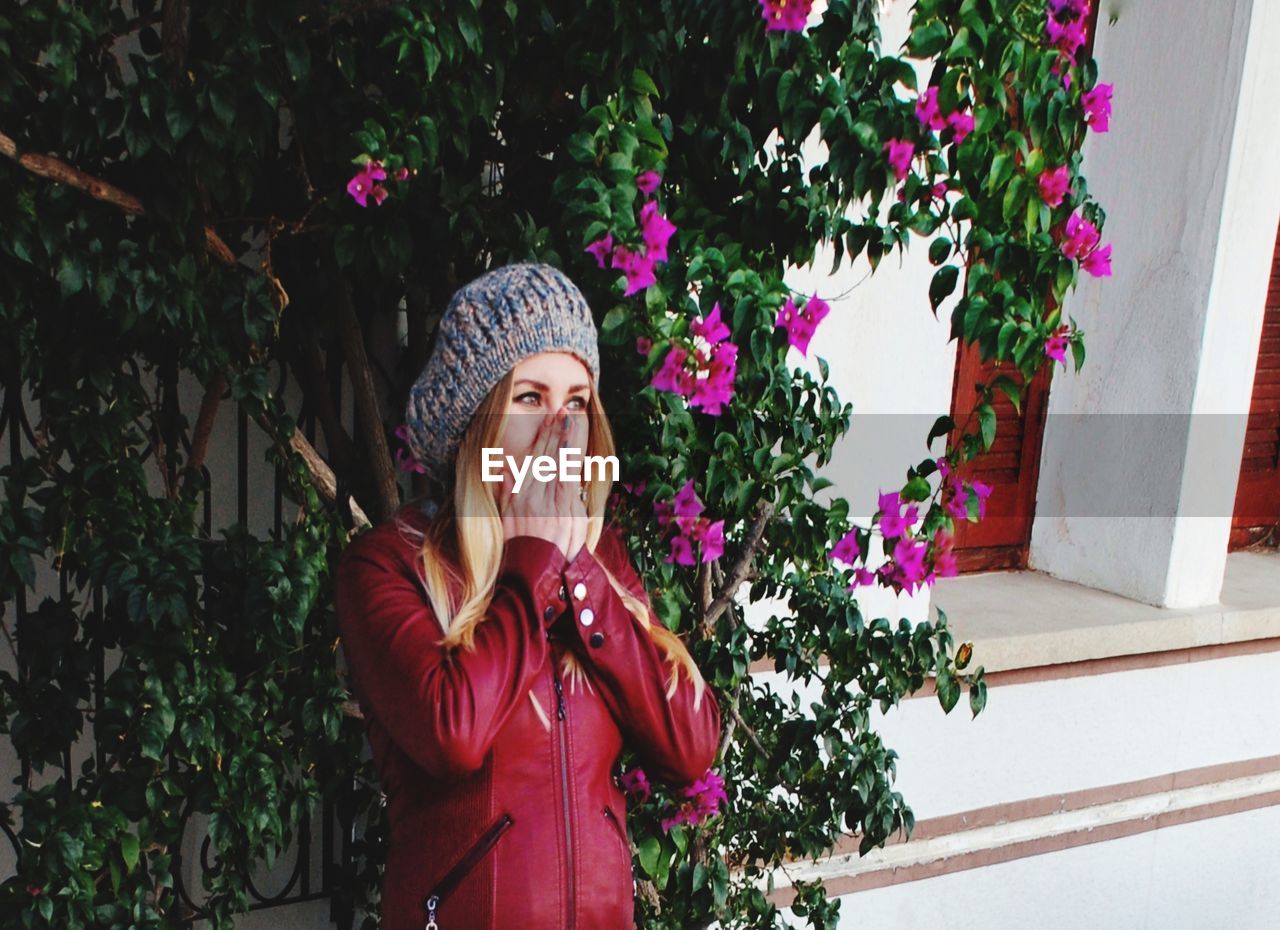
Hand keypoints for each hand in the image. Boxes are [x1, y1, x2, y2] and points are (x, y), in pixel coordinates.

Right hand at [498, 411, 588, 560]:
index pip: (531, 458)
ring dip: (563, 441)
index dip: (541, 437)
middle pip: (544, 457)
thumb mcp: (504, 516)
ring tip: (569, 420)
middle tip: (561, 411)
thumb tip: (502, 469)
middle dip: (553, 432)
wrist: (530, 571)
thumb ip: (505, 491)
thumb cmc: (519, 546)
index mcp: (517, 494)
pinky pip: (566, 482)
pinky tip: (573, 448)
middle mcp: (530, 495)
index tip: (549, 419)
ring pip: (556, 465)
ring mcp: (546, 503)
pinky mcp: (561, 513)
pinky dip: (569, 464)